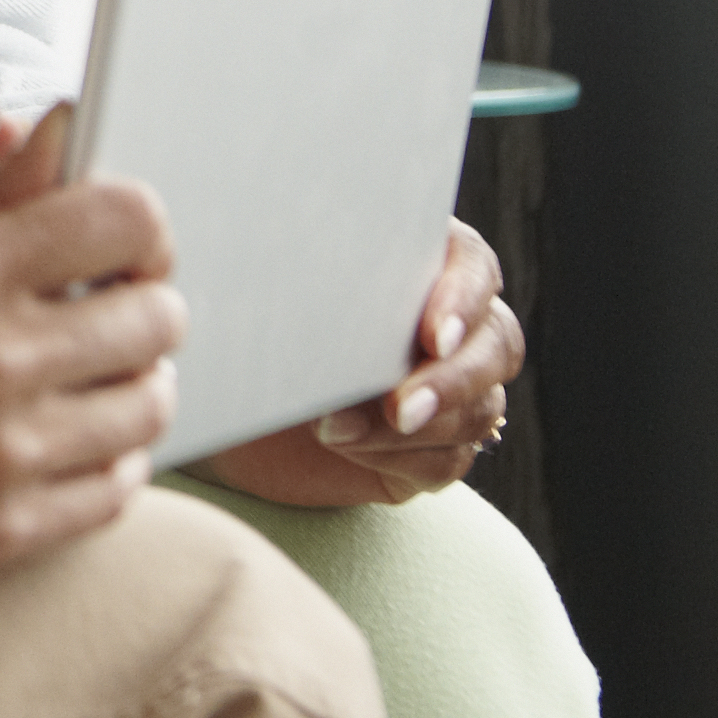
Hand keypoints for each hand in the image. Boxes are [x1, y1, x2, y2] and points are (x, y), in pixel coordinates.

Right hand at [0, 117, 184, 601]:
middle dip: (140, 296)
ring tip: (90, 370)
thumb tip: (68, 137)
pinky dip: (113, 456)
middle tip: (102, 301)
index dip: (137, 220)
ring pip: (148, 404)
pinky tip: (72, 435)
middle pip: (156, 314)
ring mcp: (2, 455)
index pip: (126, 219)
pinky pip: (116, 489)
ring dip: (134, 377)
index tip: (117, 235)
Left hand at [193, 217, 521, 508]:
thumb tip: (306, 258)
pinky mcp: (429, 449)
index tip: (431, 334)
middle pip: (496, 344)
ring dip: (416, 425)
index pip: (474, 267)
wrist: (220, 396)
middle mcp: (449, 325)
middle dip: (451, 379)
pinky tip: (344, 443)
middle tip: (399, 406)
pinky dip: (401, 458)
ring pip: (479, 409)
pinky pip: (448, 460)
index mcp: (422, 262)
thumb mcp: (267, 284)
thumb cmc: (245, 320)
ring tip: (335, 427)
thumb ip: (304, 267)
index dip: (463, 298)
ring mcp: (447, 390)